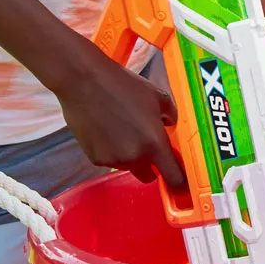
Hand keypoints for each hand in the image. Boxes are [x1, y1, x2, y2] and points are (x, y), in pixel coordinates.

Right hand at [56, 47, 188, 191]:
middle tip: (148, 146)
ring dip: (130, 155)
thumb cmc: (122, 85)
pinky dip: (112, 150)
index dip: (178, 181)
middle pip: (149, 176)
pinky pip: (110, 160)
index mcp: (154, 143)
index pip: (173, 176)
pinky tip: (107, 129)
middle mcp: (134, 156)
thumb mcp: (157, 95)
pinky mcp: (94, 158)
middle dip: (152, 166)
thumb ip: (171, 115)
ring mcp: (113, 159)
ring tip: (123, 128)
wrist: (84, 82)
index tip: (180, 180)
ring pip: (129, 166)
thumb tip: (171, 125)